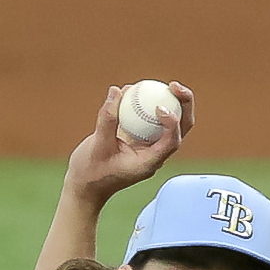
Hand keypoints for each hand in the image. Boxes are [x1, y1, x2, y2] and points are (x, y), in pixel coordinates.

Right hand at [64, 83, 193, 206]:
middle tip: (174, 85)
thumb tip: (117, 90)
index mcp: (149, 162)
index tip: (159, 107)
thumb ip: (107, 119)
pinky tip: (138, 89)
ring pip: (170, 121)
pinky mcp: (140, 137)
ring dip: (171, 101)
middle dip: (184, 105)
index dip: (172, 123)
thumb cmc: (92, 172)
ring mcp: (150, 145)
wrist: (86, 184)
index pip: (171, 142)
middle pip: (181, 128)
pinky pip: (150, 118)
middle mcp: (155, 153)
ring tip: (164, 84)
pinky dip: (148, 102)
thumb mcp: (98, 145)